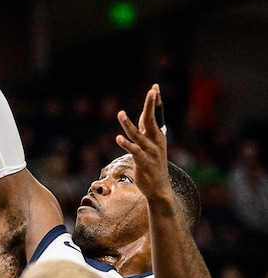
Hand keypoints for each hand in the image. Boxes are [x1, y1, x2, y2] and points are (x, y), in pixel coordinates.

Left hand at [115, 84, 168, 198]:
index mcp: (157, 137)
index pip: (157, 116)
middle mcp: (155, 142)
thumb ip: (148, 132)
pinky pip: (134, 151)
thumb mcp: (152, 147)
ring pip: (138, 134)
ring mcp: (150, 152)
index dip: (156, 102)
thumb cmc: (153, 166)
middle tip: (152, 91)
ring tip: (120, 113)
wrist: (159, 190)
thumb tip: (146, 118)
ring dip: (128, 124)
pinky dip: (126, 144)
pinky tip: (118, 138)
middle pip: (152, 120)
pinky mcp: (143, 162)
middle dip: (151, 105)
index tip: (155, 87)